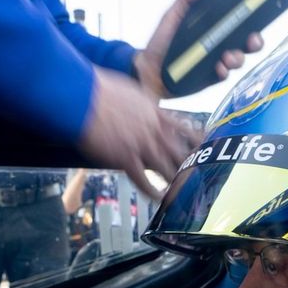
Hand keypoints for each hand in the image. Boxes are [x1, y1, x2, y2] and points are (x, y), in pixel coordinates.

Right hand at [78, 67, 201, 199]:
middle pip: (181, 153)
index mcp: (156, 113)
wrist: (83, 97)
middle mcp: (155, 131)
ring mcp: (143, 146)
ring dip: (175, 181)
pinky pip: (145, 181)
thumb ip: (145, 102)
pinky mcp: (127, 159)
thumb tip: (146, 104)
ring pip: (168, 169)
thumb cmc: (102, 89)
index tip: (204, 149)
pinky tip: (160, 198)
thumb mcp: (133, 91)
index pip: (184, 130)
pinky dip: (154, 192)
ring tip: (182, 191)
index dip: (196, 142)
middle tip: (198, 177)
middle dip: (190, 166)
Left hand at [135, 0, 264, 98]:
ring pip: (239, 59)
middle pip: (247, 42)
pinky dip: (224, 71)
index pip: (240, 21)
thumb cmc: (162, 41)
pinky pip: (225, 75)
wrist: (150, 69)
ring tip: (227, 56)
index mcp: (215, 27)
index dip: (252, 19)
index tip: (255, 16)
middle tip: (251, 40)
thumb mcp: (173, 16)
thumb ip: (186, 0)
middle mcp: (220, 43)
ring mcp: (218, 61)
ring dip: (238, 57)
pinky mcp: (212, 77)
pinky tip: (218, 68)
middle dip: (255, 41)